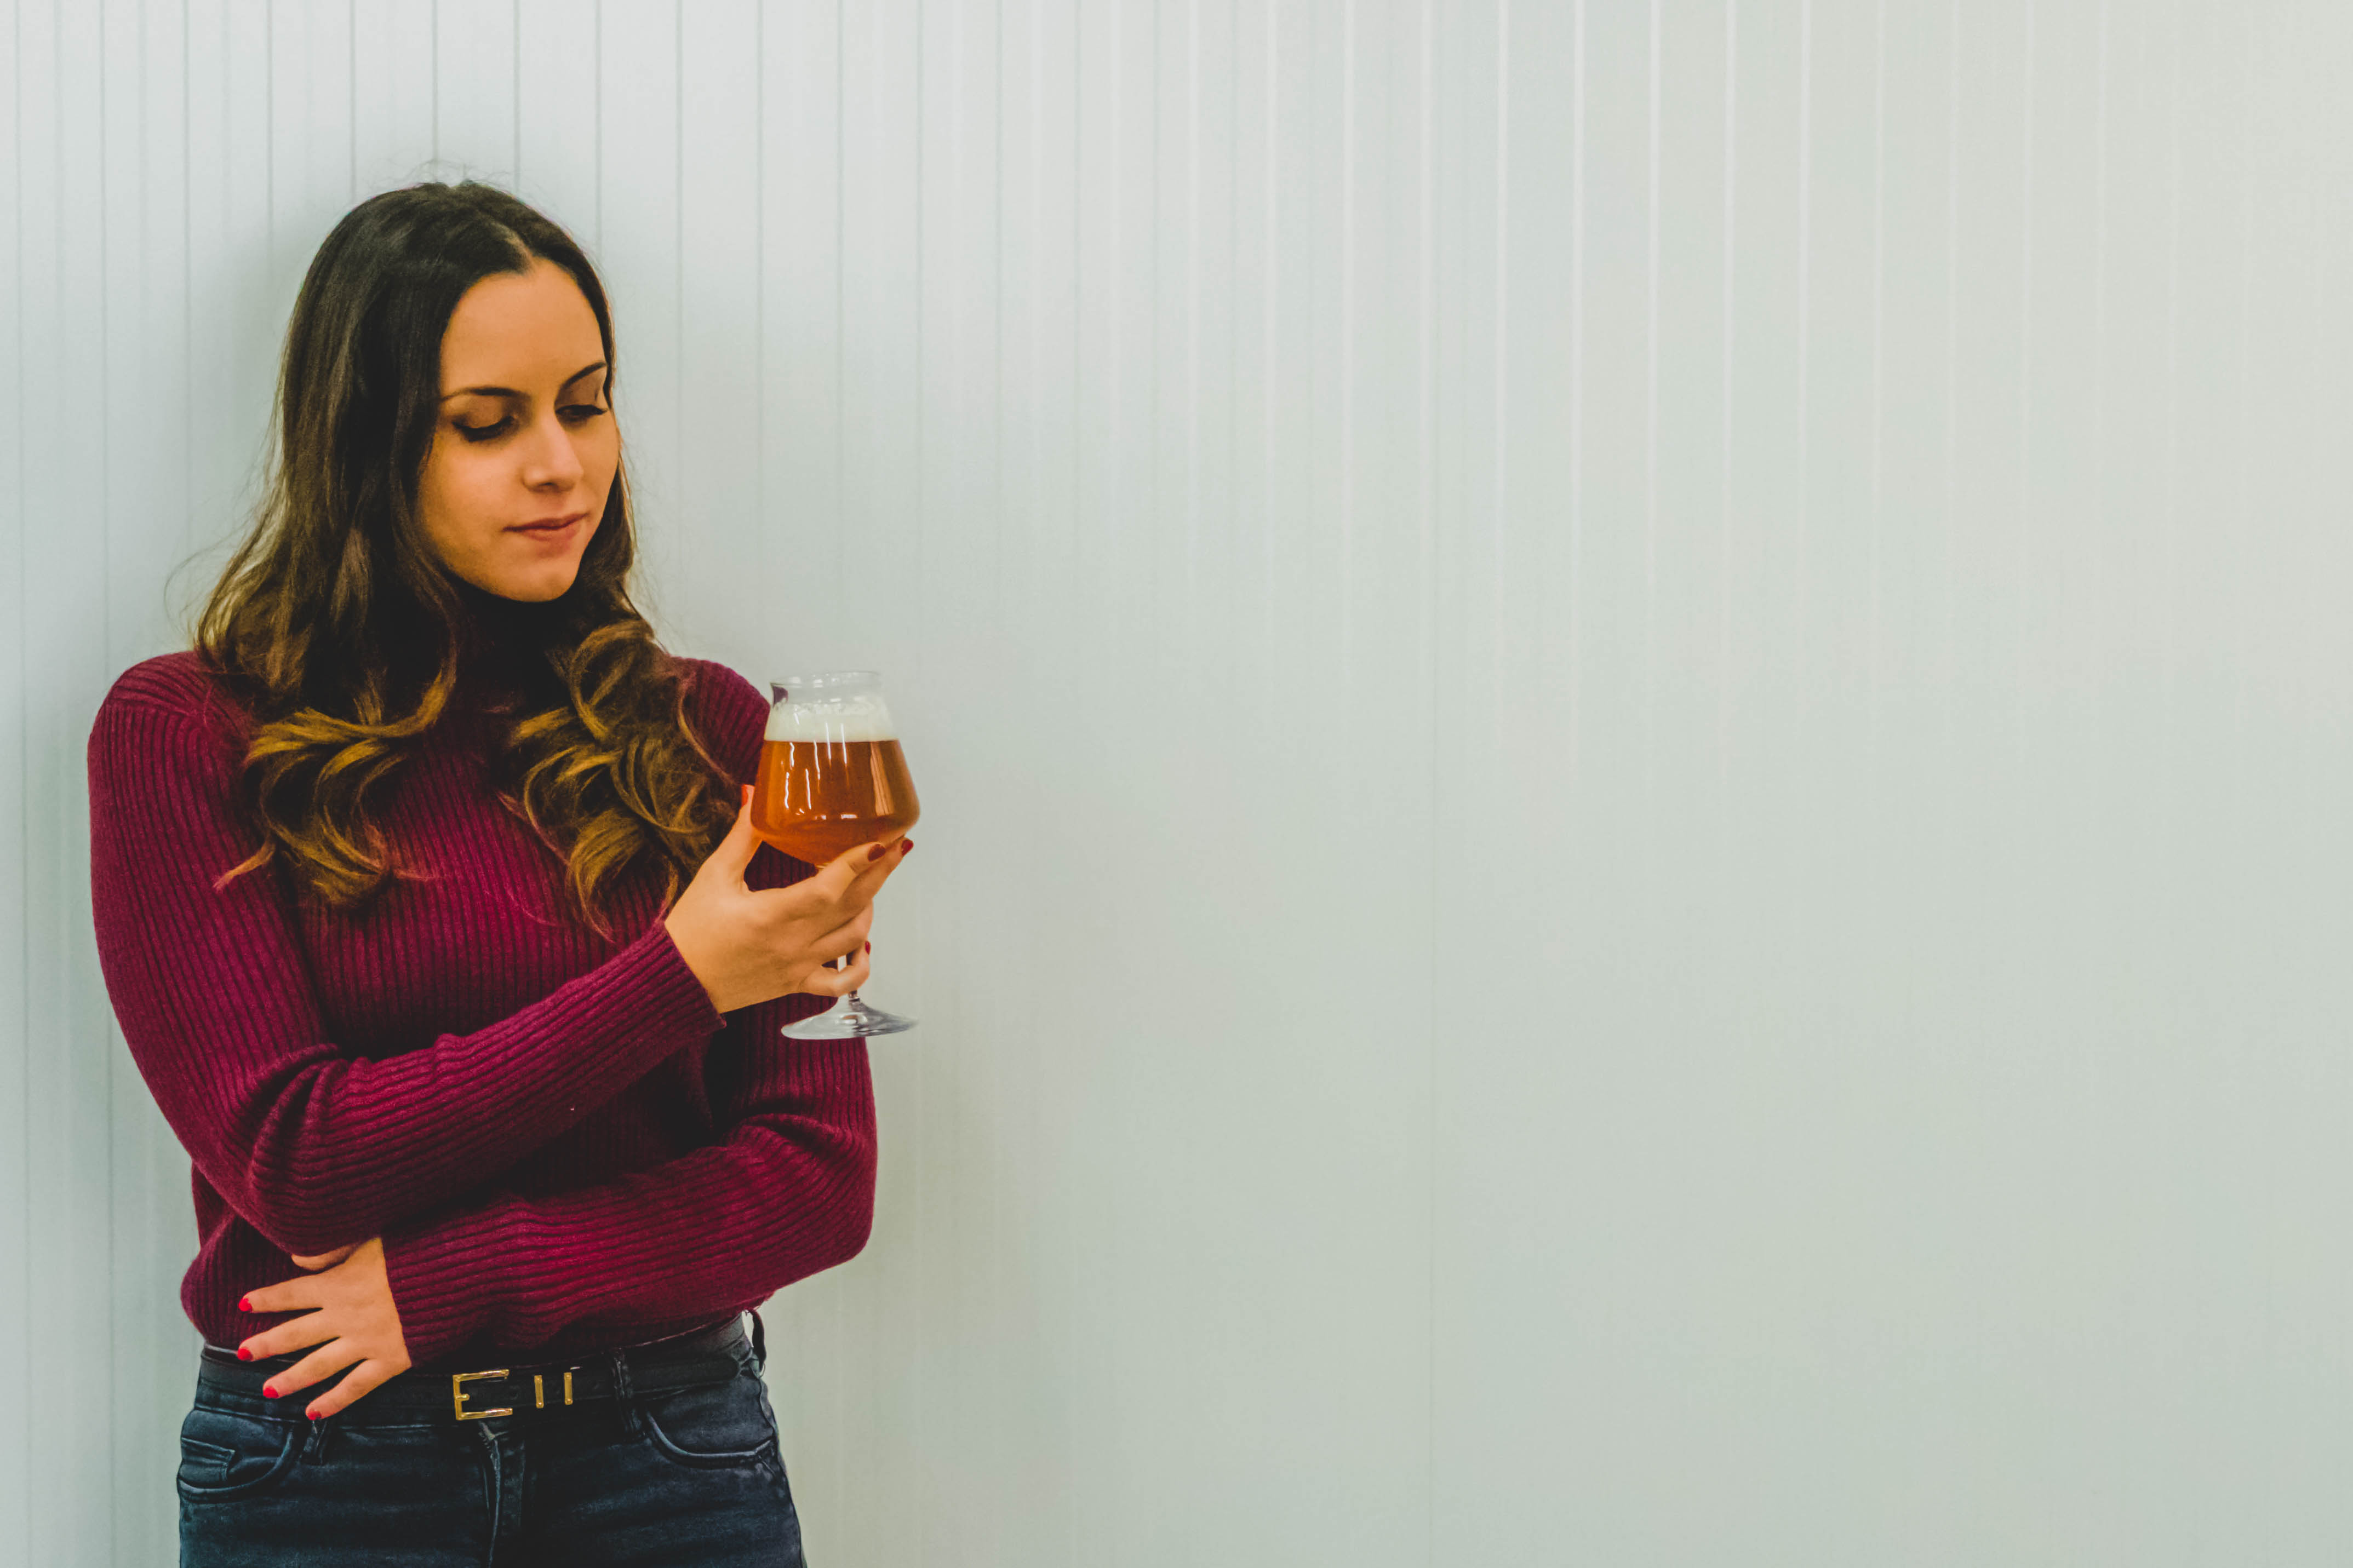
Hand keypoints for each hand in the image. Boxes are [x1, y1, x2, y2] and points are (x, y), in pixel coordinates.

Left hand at [236, 1236, 412, 1418]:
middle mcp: (346, 1316)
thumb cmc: (422, 1248)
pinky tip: (315, 1412)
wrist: (463, 1272)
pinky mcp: (391, 1360)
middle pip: (296, 1333)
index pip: (293, 1292)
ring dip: (291, 1378)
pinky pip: (356, 1385)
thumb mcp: (375, 1238)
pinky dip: (335, 1400)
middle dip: (266, 1343)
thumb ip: (335, 1249)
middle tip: (242, 1353)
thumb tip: (298, 1258)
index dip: (267, 1298)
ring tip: (269, 1391)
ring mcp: (366, 1341)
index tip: (243, 1303)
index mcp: (341, 1283)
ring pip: (319, 1365)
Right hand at [663, 783, 910, 1014]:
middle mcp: (792, 943)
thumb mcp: (714, 875)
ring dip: (870, 908)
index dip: (858, 863)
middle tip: (897, 846)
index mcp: (771, 915)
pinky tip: (863, 944)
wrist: (675, 981)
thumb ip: (743, 835)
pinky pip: (841, 983)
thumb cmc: (691, 929)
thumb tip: (754, 793)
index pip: (828, 889)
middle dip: (880, 874)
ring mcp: (798, 966)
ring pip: (853, 940)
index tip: (881, 841)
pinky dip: (860, 965)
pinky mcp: (796, 983)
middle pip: (853, 907)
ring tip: (871, 881)